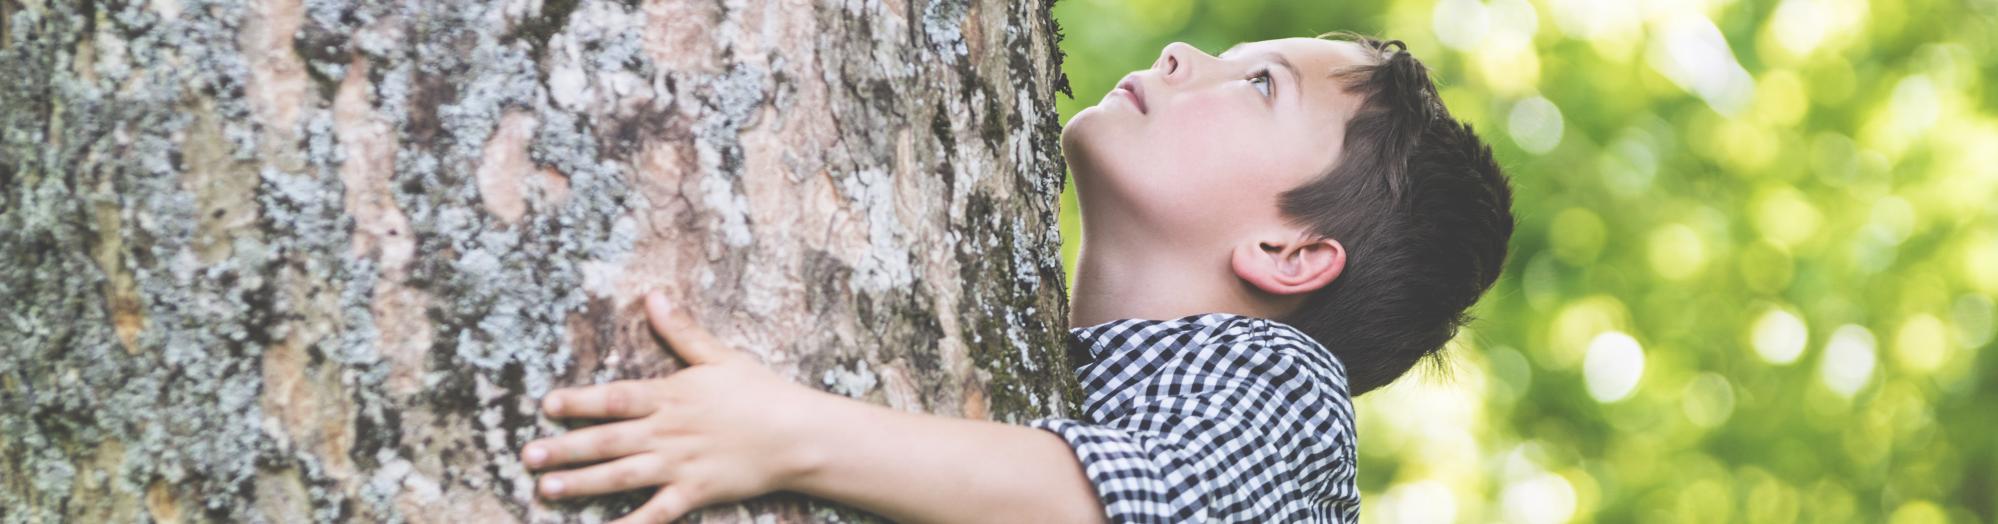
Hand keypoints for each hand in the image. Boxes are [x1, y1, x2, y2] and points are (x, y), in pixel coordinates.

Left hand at [521, 291, 832, 522]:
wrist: (798, 434)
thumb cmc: (760, 392)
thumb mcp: (719, 356)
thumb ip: (681, 330)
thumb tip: (654, 295)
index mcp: (671, 395)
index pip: (616, 397)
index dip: (579, 401)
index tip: (547, 405)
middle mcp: (669, 431)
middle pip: (608, 440)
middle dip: (565, 448)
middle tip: (528, 455)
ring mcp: (680, 464)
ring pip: (622, 475)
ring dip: (582, 483)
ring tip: (547, 489)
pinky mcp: (695, 492)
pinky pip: (656, 514)